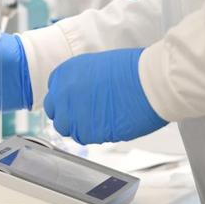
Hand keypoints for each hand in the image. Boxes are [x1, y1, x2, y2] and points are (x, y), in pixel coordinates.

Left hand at [43, 48, 167, 143]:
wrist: (150, 81)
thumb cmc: (132, 69)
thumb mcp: (95, 65)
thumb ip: (79, 81)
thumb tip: (79, 93)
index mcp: (64, 74)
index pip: (54, 95)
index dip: (67, 102)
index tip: (76, 104)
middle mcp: (63, 94)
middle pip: (56, 114)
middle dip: (70, 116)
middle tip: (87, 115)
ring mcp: (74, 114)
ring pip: (68, 129)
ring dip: (81, 127)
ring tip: (101, 119)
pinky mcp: (88, 132)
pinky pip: (85, 138)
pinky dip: (95, 135)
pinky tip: (109, 124)